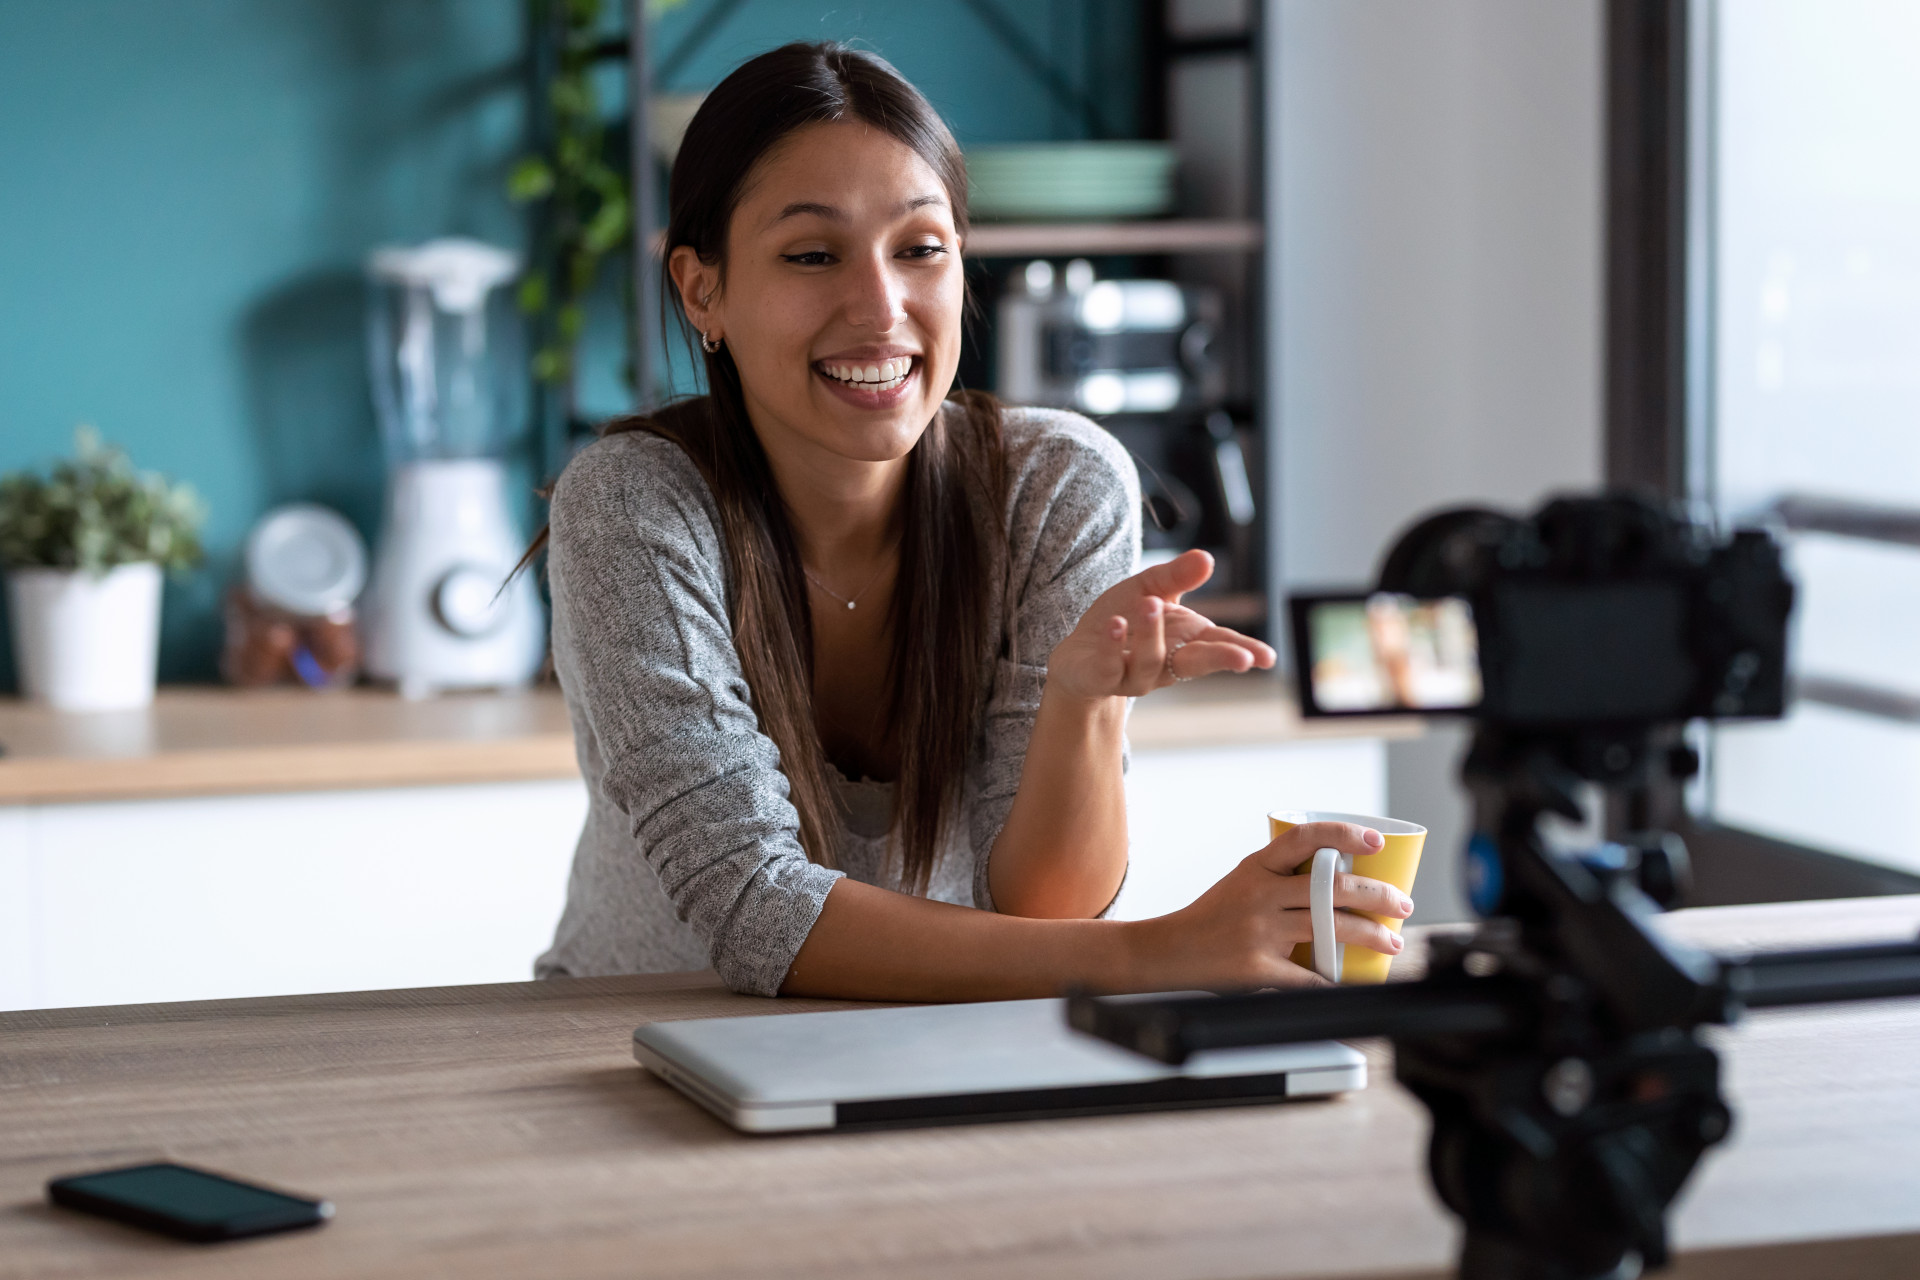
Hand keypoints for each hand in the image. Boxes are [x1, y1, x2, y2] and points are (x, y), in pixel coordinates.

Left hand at [1048, 549, 1276, 702]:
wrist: (1078, 655)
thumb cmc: (1123, 622)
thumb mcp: (1149, 590)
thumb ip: (1176, 577)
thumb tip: (1207, 557)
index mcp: (1184, 641)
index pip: (1218, 644)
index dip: (1242, 650)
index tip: (1267, 658)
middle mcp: (1165, 663)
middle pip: (1196, 664)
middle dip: (1219, 659)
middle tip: (1243, 659)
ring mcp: (1134, 675)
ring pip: (1151, 661)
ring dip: (1153, 632)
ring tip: (1150, 603)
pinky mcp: (1102, 679)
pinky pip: (1110, 665)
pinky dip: (1114, 645)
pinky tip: (1115, 625)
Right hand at [1125, 820, 1415, 990]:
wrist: (1169, 951)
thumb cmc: (1212, 916)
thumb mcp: (1242, 881)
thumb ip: (1282, 878)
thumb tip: (1342, 878)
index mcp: (1256, 868)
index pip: (1305, 838)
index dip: (1344, 834)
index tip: (1377, 841)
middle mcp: (1259, 894)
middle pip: (1331, 888)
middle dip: (1377, 895)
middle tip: (1402, 904)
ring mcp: (1259, 931)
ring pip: (1330, 928)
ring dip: (1370, 935)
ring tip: (1391, 941)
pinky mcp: (1257, 967)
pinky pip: (1308, 976)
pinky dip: (1336, 981)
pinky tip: (1355, 980)